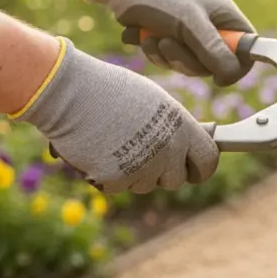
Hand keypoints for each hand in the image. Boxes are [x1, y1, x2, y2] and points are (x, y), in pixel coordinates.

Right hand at [14, 38, 219, 193]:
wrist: (68, 91)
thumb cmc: (110, 90)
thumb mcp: (154, 102)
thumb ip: (174, 127)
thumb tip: (188, 144)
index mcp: (182, 127)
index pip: (208, 161)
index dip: (200, 168)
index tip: (191, 170)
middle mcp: (168, 150)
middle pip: (175, 180)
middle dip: (161, 173)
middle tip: (143, 154)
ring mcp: (142, 168)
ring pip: (145, 185)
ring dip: (133, 172)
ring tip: (114, 142)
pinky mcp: (115, 180)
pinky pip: (117, 187)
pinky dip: (107, 175)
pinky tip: (98, 150)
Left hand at [85, 0, 255, 85]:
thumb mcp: (189, 23)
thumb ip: (213, 49)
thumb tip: (231, 73)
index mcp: (226, 18)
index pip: (247, 51)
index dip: (237, 68)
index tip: (219, 77)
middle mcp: (212, 28)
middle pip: (215, 66)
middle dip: (188, 60)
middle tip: (170, 44)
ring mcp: (192, 36)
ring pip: (190, 67)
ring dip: (167, 57)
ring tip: (154, 37)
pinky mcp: (171, 41)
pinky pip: (171, 63)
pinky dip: (155, 54)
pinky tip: (144, 37)